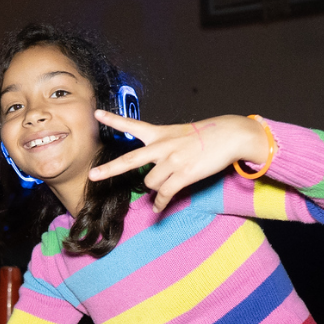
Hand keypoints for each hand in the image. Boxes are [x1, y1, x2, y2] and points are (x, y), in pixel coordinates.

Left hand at [88, 112, 269, 211]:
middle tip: (93, 176)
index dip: (114, 120)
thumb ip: (163, 146)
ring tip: (164, 186)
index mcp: (160, 133)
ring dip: (155, 188)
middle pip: (130, 160)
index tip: (97, 115)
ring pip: (151, 182)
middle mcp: (162, 146)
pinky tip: (157, 208)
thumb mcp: (179, 133)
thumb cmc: (206, 135)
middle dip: (110, 169)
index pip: (132, 125)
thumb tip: (154, 169)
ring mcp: (172, 161)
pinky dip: (160, 203)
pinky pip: (165, 194)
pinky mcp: (184, 174)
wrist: (230, 135)